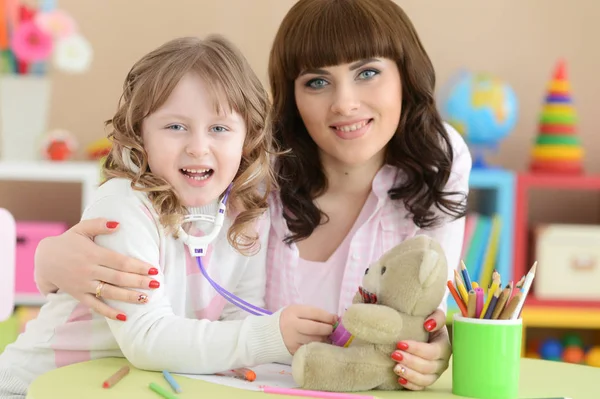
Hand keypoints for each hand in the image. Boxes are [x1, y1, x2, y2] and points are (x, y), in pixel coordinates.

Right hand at [34, 218, 158, 320]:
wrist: (44, 259)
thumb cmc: (68, 242)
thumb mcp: (81, 228)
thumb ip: (99, 224)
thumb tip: (119, 224)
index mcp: (93, 254)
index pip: (120, 262)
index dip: (138, 266)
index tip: (153, 269)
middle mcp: (89, 271)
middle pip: (118, 278)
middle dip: (139, 282)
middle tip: (157, 284)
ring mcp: (84, 285)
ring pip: (109, 293)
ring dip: (129, 297)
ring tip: (146, 299)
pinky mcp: (79, 295)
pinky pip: (95, 306)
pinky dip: (109, 313)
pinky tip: (125, 317)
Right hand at [279, 305, 337, 354]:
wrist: (271, 334)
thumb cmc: (290, 320)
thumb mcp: (298, 312)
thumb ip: (315, 314)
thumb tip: (335, 319)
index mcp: (293, 312)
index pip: (315, 313)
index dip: (328, 317)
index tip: (335, 319)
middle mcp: (292, 325)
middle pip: (315, 328)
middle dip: (328, 329)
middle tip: (331, 330)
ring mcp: (292, 339)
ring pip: (315, 340)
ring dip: (324, 339)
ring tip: (326, 336)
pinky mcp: (294, 351)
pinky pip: (311, 349)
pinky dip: (318, 346)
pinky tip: (319, 344)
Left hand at [391, 309, 450, 389]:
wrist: (425, 328)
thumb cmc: (428, 321)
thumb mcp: (435, 314)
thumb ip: (437, 317)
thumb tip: (428, 325)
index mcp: (445, 346)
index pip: (432, 352)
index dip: (416, 349)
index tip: (400, 343)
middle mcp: (442, 362)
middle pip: (428, 367)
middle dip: (410, 361)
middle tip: (394, 354)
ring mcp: (435, 372)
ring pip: (425, 379)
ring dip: (409, 374)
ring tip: (395, 367)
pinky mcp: (427, 379)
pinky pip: (420, 386)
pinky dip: (410, 385)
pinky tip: (400, 379)